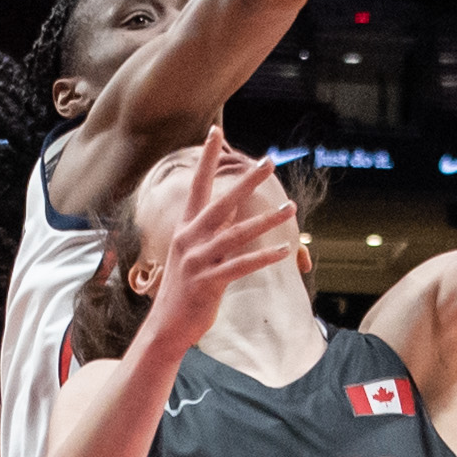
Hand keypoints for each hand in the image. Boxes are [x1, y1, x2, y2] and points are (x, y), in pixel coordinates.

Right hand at [141, 128, 305, 354]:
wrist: (167, 325)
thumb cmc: (185, 288)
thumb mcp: (195, 253)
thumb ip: (212, 229)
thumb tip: (233, 208)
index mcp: (186, 228)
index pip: (197, 185)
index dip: (206, 158)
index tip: (215, 131)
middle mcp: (190, 238)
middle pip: (222, 201)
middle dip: (246, 180)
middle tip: (269, 161)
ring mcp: (198, 260)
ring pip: (238, 233)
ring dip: (267, 220)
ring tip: (290, 208)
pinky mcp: (209, 281)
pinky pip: (241, 265)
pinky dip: (264, 258)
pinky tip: (285, 252)